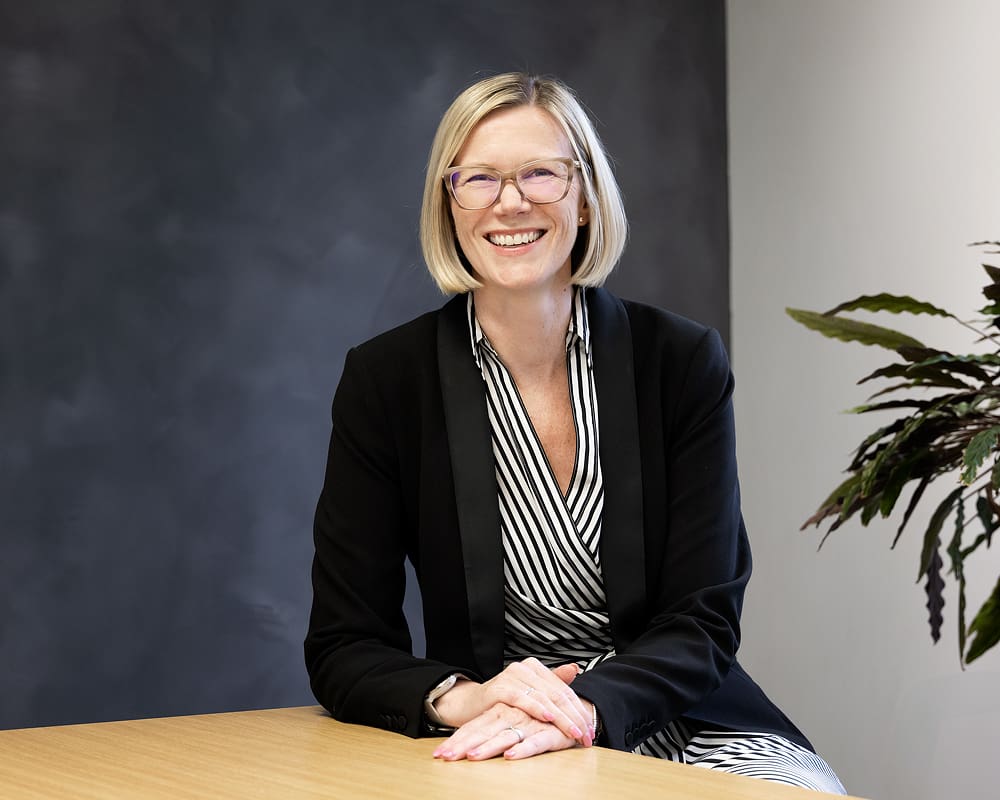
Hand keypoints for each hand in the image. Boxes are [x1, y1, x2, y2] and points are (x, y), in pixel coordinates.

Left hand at [432, 703, 579, 761]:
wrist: (575, 712)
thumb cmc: (539, 718)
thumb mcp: (513, 720)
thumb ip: (492, 726)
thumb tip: (468, 744)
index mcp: (501, 712)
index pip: (475, 726)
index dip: (457, 739)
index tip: (439, 753)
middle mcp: (513, 716)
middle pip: (484, 731)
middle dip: (464, 745)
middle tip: (446, 757)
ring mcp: (531, 724)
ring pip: (506, 737)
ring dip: (488, 747)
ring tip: (472, 757)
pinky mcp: (550, 734)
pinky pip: (535, 743)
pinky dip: (523, 749)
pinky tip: (510, 756)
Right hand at [433, 658, 591, 745]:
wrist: (471, 704)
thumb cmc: (503, 702)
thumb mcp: (530, 694)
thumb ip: (552, 682)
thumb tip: (576, 668)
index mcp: (535, 668)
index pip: (564, 690)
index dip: (579, 710)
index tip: (591, 729)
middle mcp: (525, 668)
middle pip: (558, 694)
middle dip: (575, 717)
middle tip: (588, 735)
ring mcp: (512, 676)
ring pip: (544, 697)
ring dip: (562, 718)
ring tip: (575, 732)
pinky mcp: (499, 687)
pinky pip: (522, 698)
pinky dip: (536, 708)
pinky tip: (548, 717)